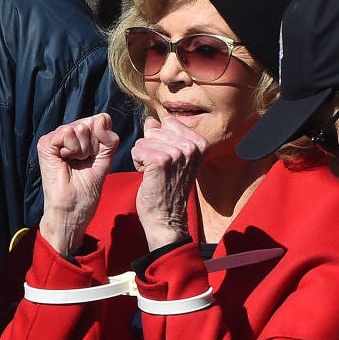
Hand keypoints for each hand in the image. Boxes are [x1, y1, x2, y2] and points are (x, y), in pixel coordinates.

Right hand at [38, 113, 118, 255]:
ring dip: (83, 150)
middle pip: (91, 122)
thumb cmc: (87, 188)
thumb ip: (109, 139)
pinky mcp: (46, 143)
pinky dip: (72, 148)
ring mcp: (56, 137)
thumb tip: (101, 118)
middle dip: (93, 146)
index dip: (103, 140)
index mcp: (82, 137)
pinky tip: (65, 160)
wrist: (73, 208)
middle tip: (83, 162)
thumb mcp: (106, 160)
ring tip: (75, 163)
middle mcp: (69, 134)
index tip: (95, 158)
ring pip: (80, 127)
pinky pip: (67, 132)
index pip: (101, 120)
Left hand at [132, 116, 207, 250]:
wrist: (167, 218)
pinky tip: (149, 177)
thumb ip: (163, 135)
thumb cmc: (168, 188)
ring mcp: (178, 153)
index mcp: (201, 143)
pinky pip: (137, 150)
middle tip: (161, 170)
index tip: (168, 161)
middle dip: (151, 148)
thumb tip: (151, 120)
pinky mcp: (161, 161)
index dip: (161, 140)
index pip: (168, 122)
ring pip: (144, 140)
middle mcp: (192, 146)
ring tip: (156, 174)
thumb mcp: (172, 157)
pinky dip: (137, 163)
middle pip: (155, 130)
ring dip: (144, 157)